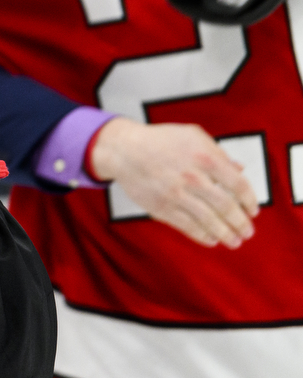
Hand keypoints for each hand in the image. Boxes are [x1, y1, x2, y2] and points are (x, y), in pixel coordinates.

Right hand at [90, 119, 258, 248]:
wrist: (124, 150)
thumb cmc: (161, 140)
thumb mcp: (192, 136)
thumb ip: (218, 152)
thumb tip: (240, 169)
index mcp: (205, 157)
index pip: (238, 184)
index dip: (249, 200)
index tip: (253, 210)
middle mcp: (193, 177)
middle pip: (226, 206)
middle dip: (241, 223)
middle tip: (247, 232)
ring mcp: (176, 194)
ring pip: (209, 221)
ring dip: (226, 234)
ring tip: (234, 241)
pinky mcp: (161, 207)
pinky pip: (187, 226)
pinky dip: (203, 236)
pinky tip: (211, 239)